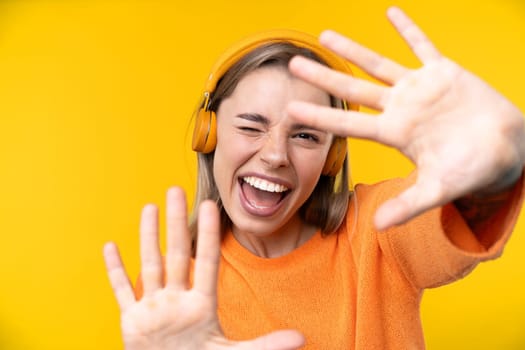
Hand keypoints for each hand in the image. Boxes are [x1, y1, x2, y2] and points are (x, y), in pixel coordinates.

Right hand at [103, 187, 303, 349]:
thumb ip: (266, 345)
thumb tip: (302, 339)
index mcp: (202, 305)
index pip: (207, 261)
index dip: (210, 234)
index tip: (212, 205)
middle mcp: (178, 299)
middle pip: (177, 253)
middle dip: (177, 222)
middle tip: (176, 189)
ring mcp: (154, 307)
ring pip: (151, 264)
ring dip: (148, 236)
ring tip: (149, 207)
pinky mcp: (133, 321)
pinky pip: (122, 290)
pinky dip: (115, 271)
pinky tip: (111, 247)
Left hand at [287, 6, 524, 229]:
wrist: (504, 150)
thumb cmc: (471, 171)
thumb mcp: (438, 189)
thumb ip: (409, 205)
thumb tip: (378, 226)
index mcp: (394, 134)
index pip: (349, 123)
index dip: (321, 115)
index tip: (291, 109)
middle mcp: (400, 108)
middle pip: (353, 89)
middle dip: (324, 76)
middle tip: (293, 63)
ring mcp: (419, 88)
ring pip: (379, 64)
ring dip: (353, 50)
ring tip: (326, 35)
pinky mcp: (444, 72)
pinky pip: (423, 45)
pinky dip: (409, 29)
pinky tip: (390, 13)